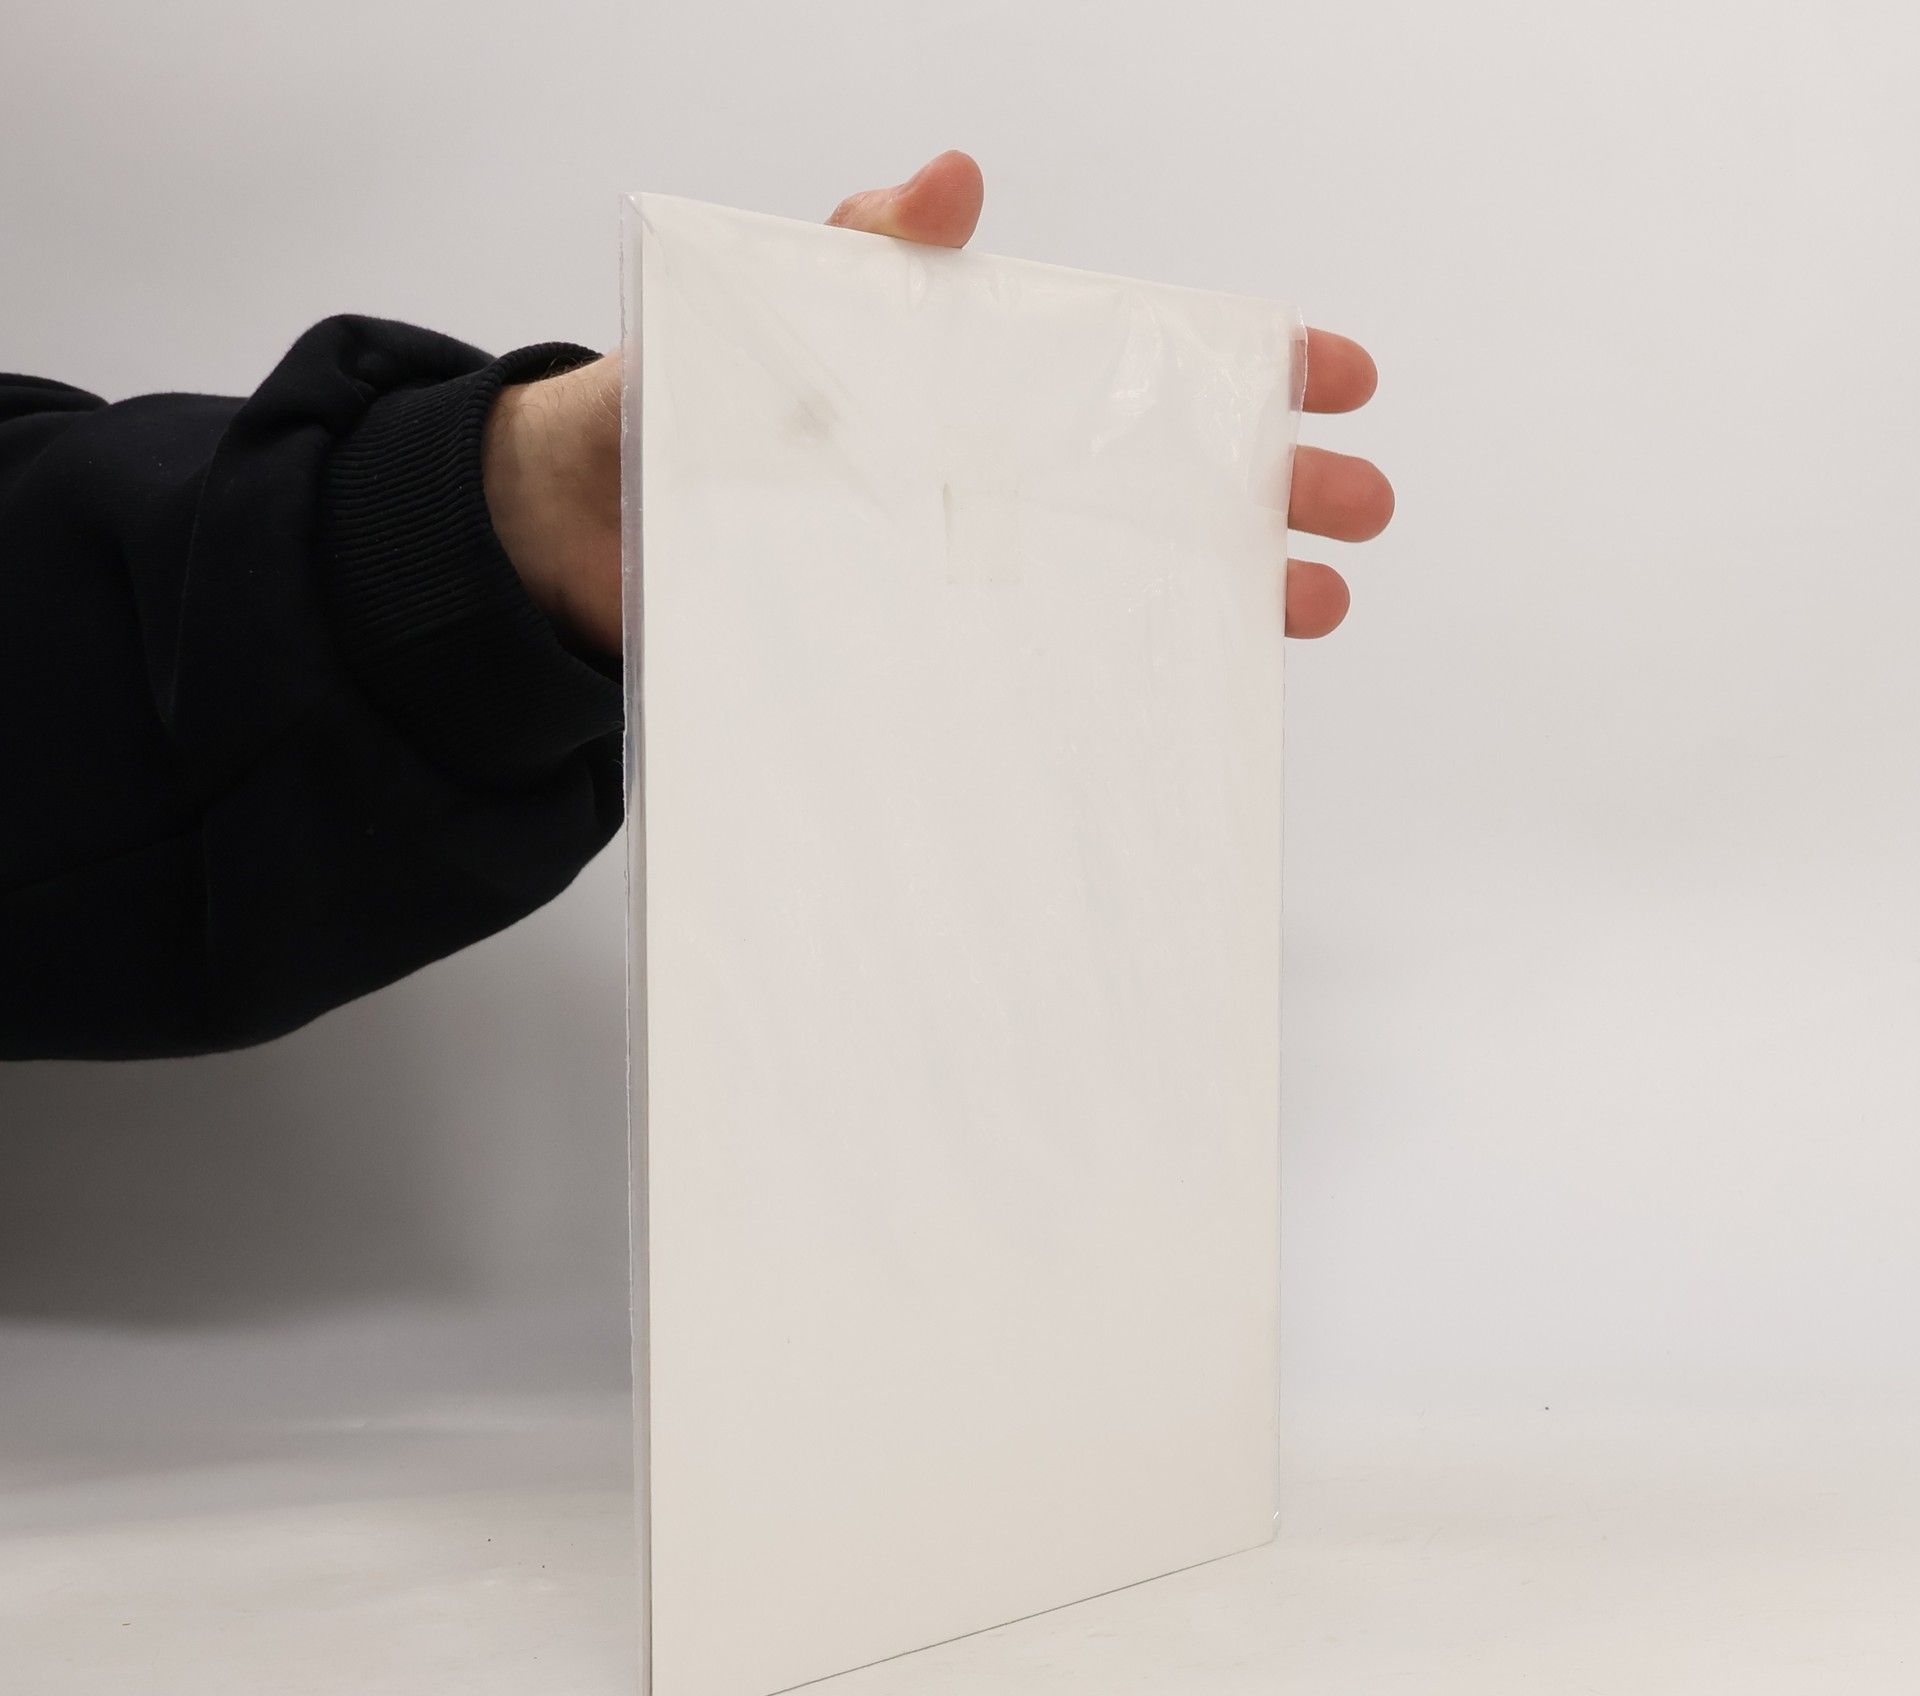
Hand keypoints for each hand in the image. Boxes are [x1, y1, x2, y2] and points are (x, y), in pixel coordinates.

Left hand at [482, 150, 1388, 655]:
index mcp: (986, 386)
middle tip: (1359, 506)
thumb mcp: (780, 313)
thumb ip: (864, 252)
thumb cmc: (679, 410)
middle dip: (1276, 486)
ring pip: (1129, 577)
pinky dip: (1115, 679)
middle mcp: (1000, 481)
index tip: (1334, 371)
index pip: (1145, 363)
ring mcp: (975, 572)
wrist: (581, 543)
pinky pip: (1043, 666)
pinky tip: (1176, 695)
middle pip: (1168, 475)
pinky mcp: (931, 653)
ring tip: (1304, 609)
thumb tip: (952, 176)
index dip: (1250, 363)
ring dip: (1226, 589)